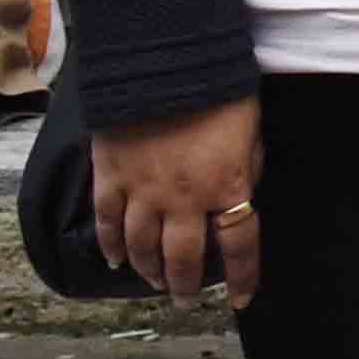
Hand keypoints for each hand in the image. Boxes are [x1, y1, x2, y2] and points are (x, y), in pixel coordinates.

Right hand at [92, 97, 264, 305]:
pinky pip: (107, 222)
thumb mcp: (252, 134)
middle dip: (186, 284)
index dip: (243, 277)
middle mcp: (183, 198)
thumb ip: (245, 173)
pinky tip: (114, 259)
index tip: (242, 298)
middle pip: (183, 258)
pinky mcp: (109, 176)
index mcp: (227, 187)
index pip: (239, 246)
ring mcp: (142, 190)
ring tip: (157, 282)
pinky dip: (110, 244)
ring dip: (149, 270)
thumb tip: (238, 200)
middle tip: (185, 299)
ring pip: (142, 247)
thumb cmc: (220, 92)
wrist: (165, 59)